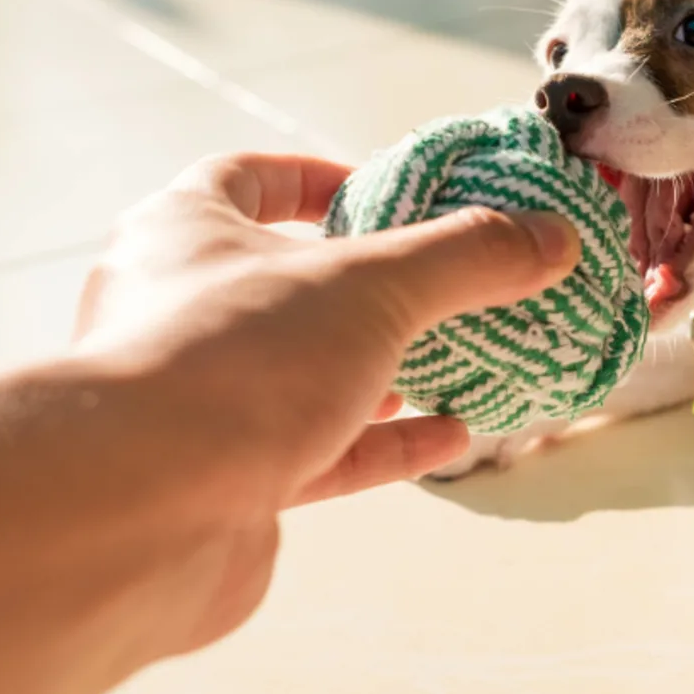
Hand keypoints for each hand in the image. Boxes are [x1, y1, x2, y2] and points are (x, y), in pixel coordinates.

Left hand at [72, 152, 579, 652]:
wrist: (142, 514)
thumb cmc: (235, 362)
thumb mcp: (372, 286)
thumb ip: (464, 257)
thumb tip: (551, 236)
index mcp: (182, 232)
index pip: (248, 179)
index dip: (319, 179)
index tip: (385, 192)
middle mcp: (175, 312)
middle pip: (283, 283)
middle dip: (364, 287)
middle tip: (439, 286)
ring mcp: (199, 402)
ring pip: (302, 374)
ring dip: (378, 370)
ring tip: (455, 359)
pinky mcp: (226, 482)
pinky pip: (317, 451)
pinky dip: (384, 444)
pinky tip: (450, 437)